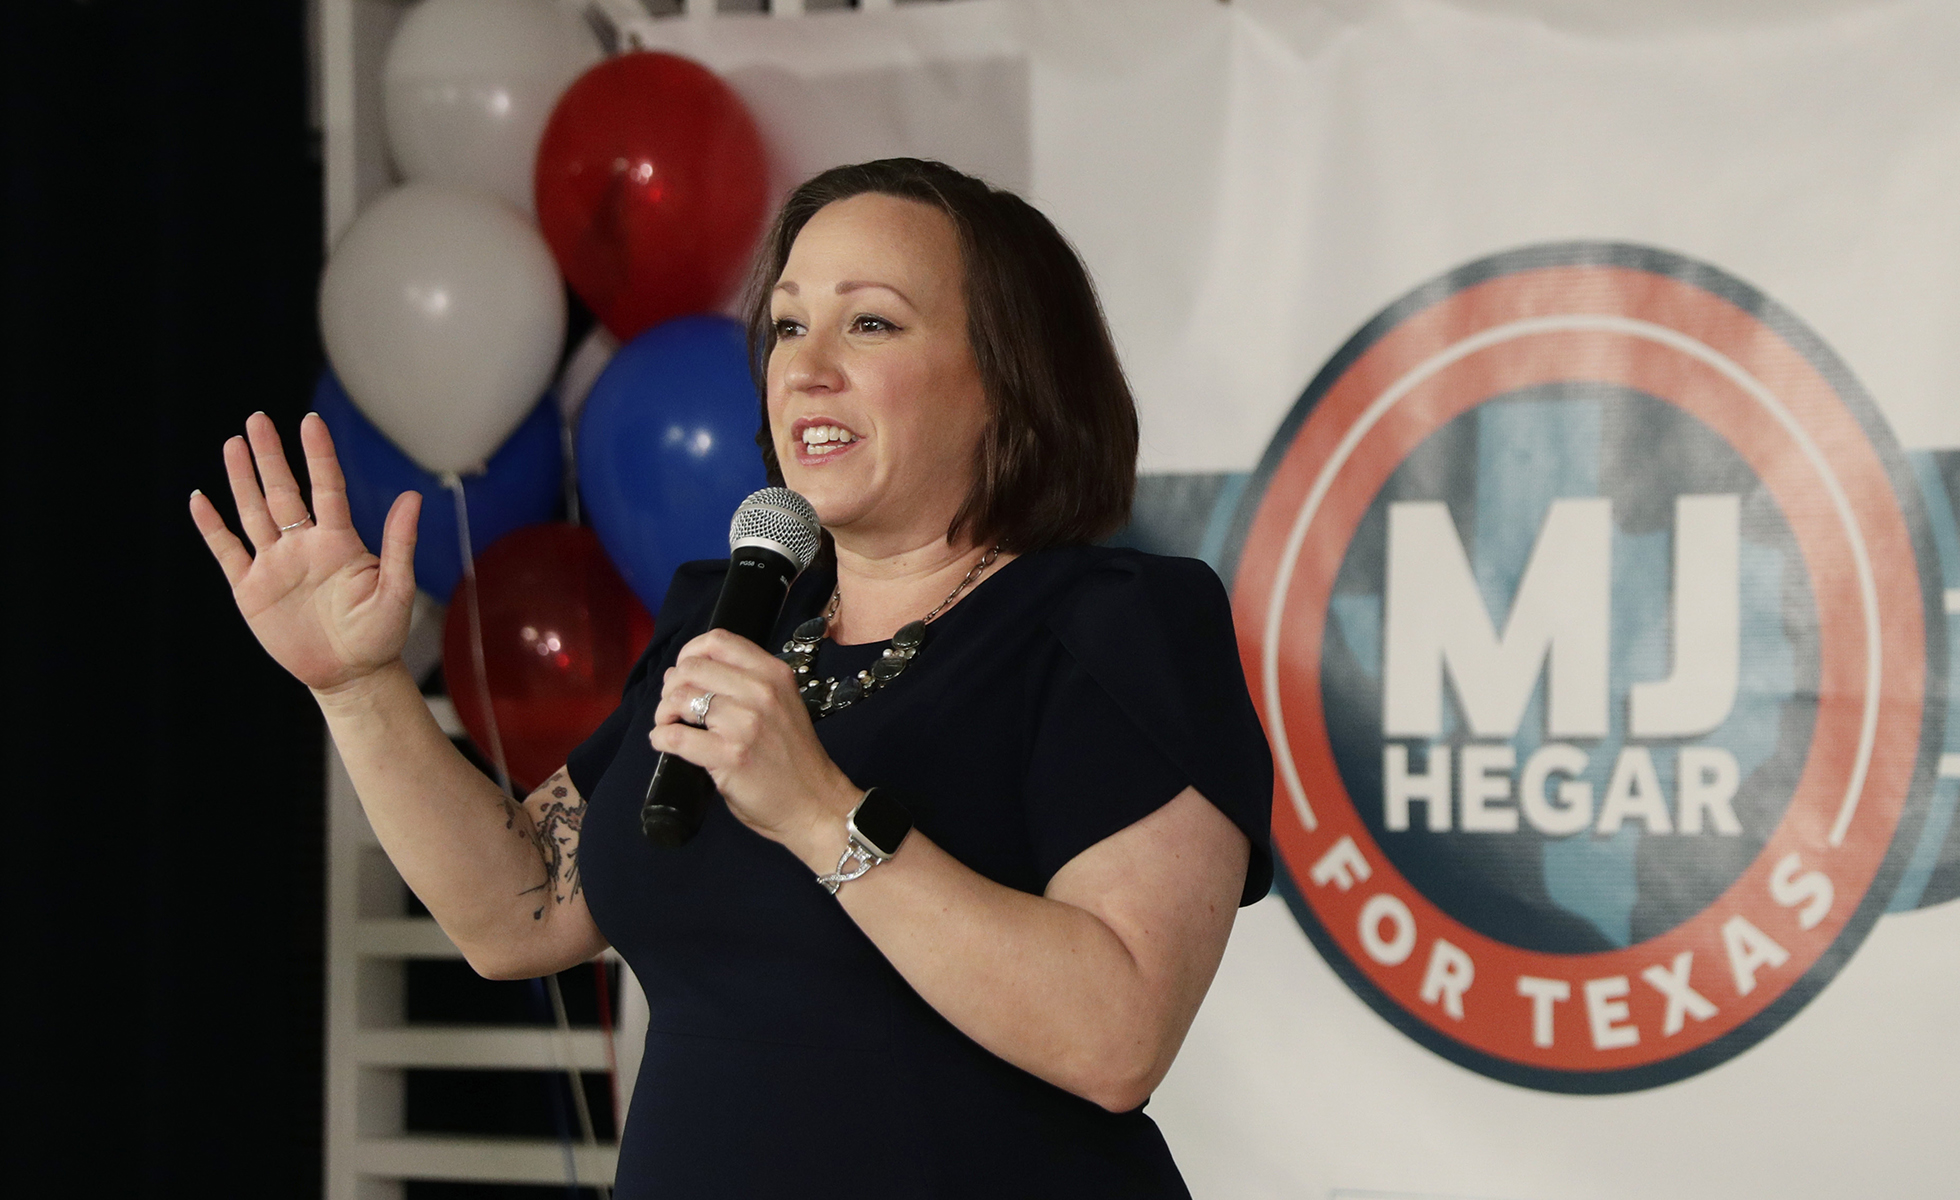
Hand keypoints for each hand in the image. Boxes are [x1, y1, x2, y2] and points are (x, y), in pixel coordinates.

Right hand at [189, 411, 420, 693]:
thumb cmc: (380, 633)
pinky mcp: (251, 589)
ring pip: (253, 513)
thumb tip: (413, 495)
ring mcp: (275, 565)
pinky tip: (200, 499)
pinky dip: (212, 527)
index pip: (326, 488)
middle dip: (269, 456)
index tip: (310, 421)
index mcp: (339, 542)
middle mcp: (304, 545)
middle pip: (282, 491)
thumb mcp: (396, 590)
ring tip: (233, 444)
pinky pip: (228, 551)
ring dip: (242, 480)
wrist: (351, 675)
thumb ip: (400, 543)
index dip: (318, 455)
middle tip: (257, 418)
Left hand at [649, 629, 858, 861]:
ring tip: (669, 725)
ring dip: (664, 712)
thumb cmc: (793, 757)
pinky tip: (665, 743)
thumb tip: (679, 674)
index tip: (684, 673)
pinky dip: (661, 738)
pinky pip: (676, 736)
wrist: (815, 803)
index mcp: (774, 674)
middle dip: (672, 686)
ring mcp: (745, 724)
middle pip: (692, 668)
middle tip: (674, 707)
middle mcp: (761, 691)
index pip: (718, 640)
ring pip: (680, 699)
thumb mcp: (781, 704)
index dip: (689, 652)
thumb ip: (741, 685)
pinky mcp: (729, 756)